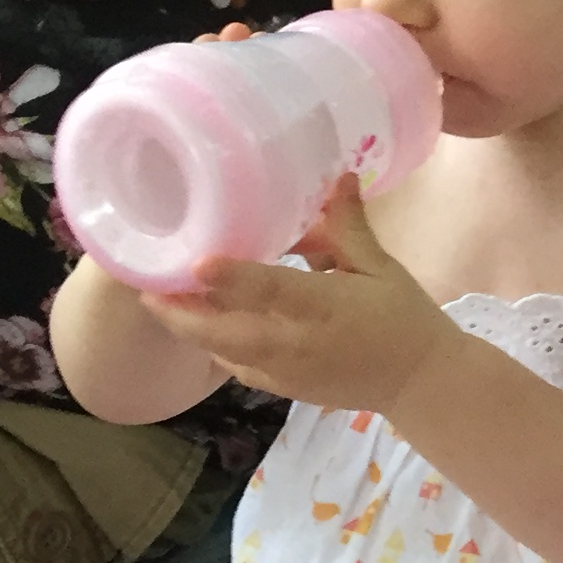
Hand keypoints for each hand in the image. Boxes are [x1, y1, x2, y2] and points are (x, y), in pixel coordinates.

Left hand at [145, 177, 463, 415]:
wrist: (418, 381)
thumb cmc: (402, 317)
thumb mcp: (380, 267)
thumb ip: (350, 226)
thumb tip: (338, 175)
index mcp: (325, 307)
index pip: (272, 291)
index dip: (232, 278)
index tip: (195, 263)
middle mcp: (297, 342)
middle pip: (227, 332)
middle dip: (181, 313)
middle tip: (144, 286)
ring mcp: (286, 370)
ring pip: (223, 352)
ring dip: (189, 328)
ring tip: (157, 302)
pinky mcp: (282, 387)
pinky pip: (236, 366)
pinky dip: (213, 346)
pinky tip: (197, 325)